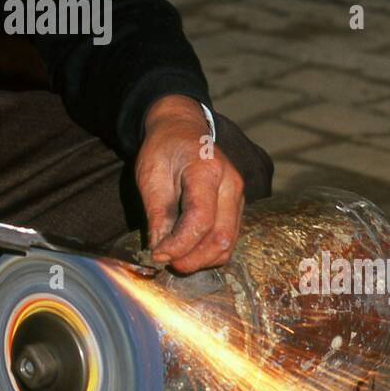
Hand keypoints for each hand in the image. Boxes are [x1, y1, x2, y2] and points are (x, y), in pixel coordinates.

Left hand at [135, 96, 244, 274]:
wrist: (182, 128)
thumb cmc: (164, 148)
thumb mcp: (151, 174)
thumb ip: (156, 213)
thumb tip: (159, 249)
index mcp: (207, 170)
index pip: (200, 219)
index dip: (180, 244)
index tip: (158, 255)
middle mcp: (231, 184)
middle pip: (221, 237)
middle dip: (193, 259)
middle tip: (166, 262)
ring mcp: (239, 196)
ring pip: (229, 243)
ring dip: (202, 259)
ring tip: (175, 257)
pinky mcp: (237, 206)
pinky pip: (229, 237)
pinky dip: (209, 251)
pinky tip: (188, 249)